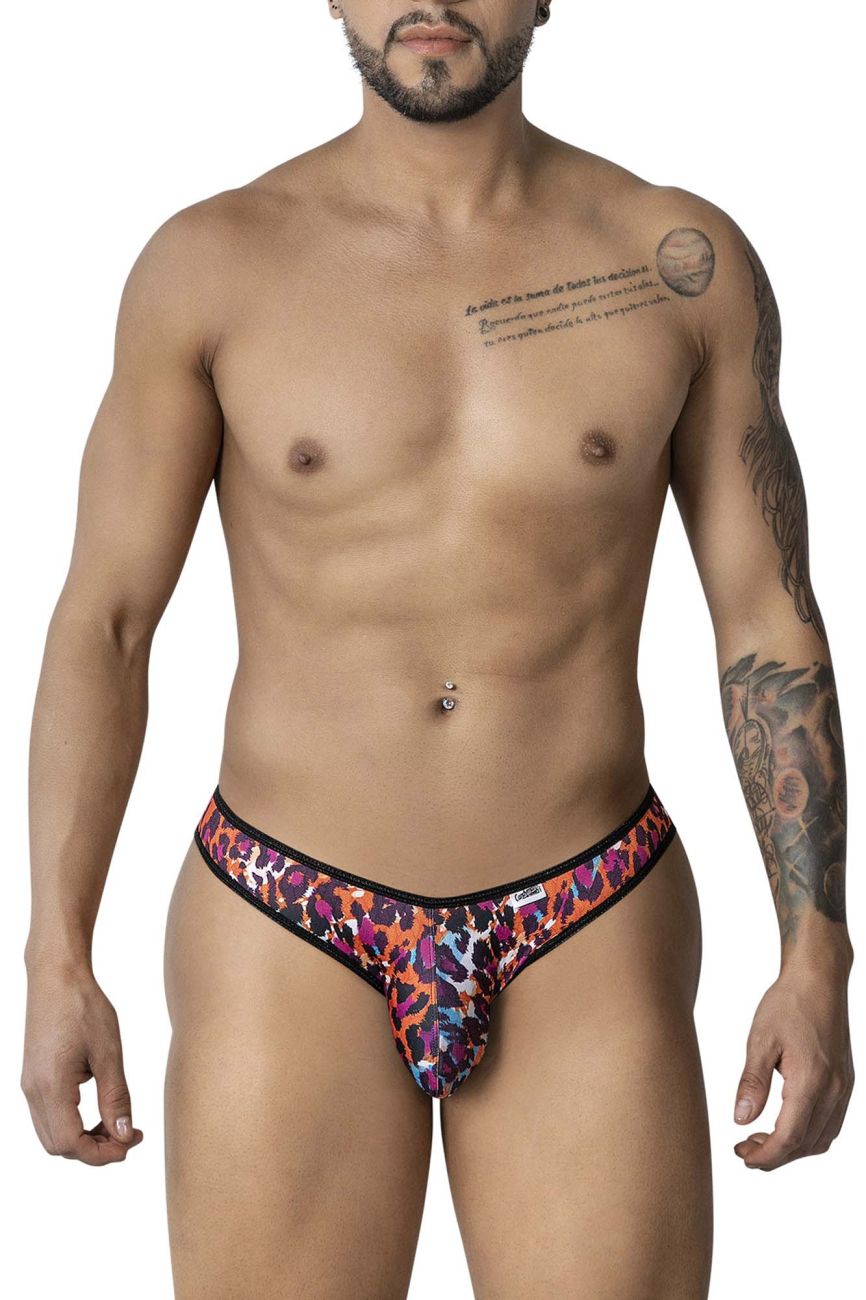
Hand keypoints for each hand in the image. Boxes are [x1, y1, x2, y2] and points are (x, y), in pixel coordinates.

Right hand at [21, 961, 143, 1164]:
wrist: (57, 977)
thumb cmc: (83, 1008)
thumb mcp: (109, 1053)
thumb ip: (116, 1098)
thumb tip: (125, 1135)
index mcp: (51, 1087)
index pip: (71, 1144)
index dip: (102, 1153)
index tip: (131, 1142)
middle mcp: (33, 1092)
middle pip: (59, 1146)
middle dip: (95, 1149)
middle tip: (129, 1135)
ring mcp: (30, 1086)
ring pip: (52, 1134)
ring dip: (84, 1138)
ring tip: (117, 1123)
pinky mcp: (33, 1078)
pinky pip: (49, 1116)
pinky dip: (73, 1123)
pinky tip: (98, 1108)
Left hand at [733, 962, 853, 1169]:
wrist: (819, 979)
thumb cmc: (788, 1003)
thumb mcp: (760, 1040)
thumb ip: (752, 1083)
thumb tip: (741, 1120)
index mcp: (811, 1081)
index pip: (790, 1137)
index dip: (766, 1156)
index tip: (743, 1158)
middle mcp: (834, 1090)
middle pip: (806, 1144)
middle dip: (775, 1156)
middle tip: (744, 1151)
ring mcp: (843, 1088)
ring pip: (821, 1138)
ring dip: (792, 1148)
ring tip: (760, 1140)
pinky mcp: (845, 1082)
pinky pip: (831, 1123)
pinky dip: (808, 1135)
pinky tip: (785, 1125)